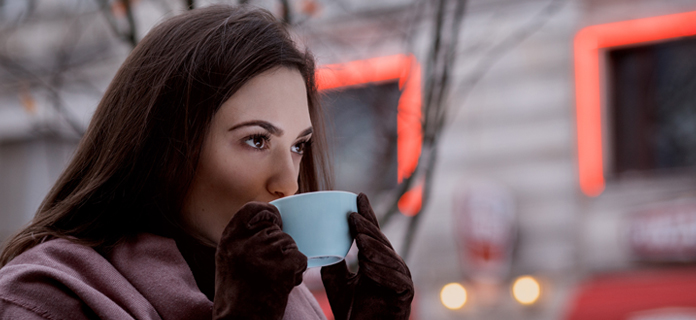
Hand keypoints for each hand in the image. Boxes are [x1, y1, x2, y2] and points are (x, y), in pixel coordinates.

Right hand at [213, 202, 306, 319]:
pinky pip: (300, 259)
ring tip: (272, 279)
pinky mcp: (283, 266)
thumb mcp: (229, 259)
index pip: (253, 208)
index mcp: (229, 239)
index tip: (275, 220)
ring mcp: (265, 254)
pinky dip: (296, 272)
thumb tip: (272, 222)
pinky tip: (282, 285)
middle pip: (277, 231)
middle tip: (267, 269)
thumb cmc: (236, 294)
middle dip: (279, 248)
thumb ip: (244, 239)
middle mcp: (246, 243)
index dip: (268, 213)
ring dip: (288, 261)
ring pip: (290, 245)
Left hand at [321, 193, 413, 319]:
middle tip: (353, 216)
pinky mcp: (406, 295)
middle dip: (367, 228)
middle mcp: (391, 267)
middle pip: (381, 242)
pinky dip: (383, 272)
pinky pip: (398, 280)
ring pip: (390, 258)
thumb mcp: (337, 282)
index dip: (367, 215)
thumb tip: (323, 240)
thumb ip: (334, 262)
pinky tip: (368, 265)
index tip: (358, 196)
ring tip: (359, 240)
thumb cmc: (351, 311)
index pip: (372, 233)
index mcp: (377, 261)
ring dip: (375, 248)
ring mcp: (401, 280)